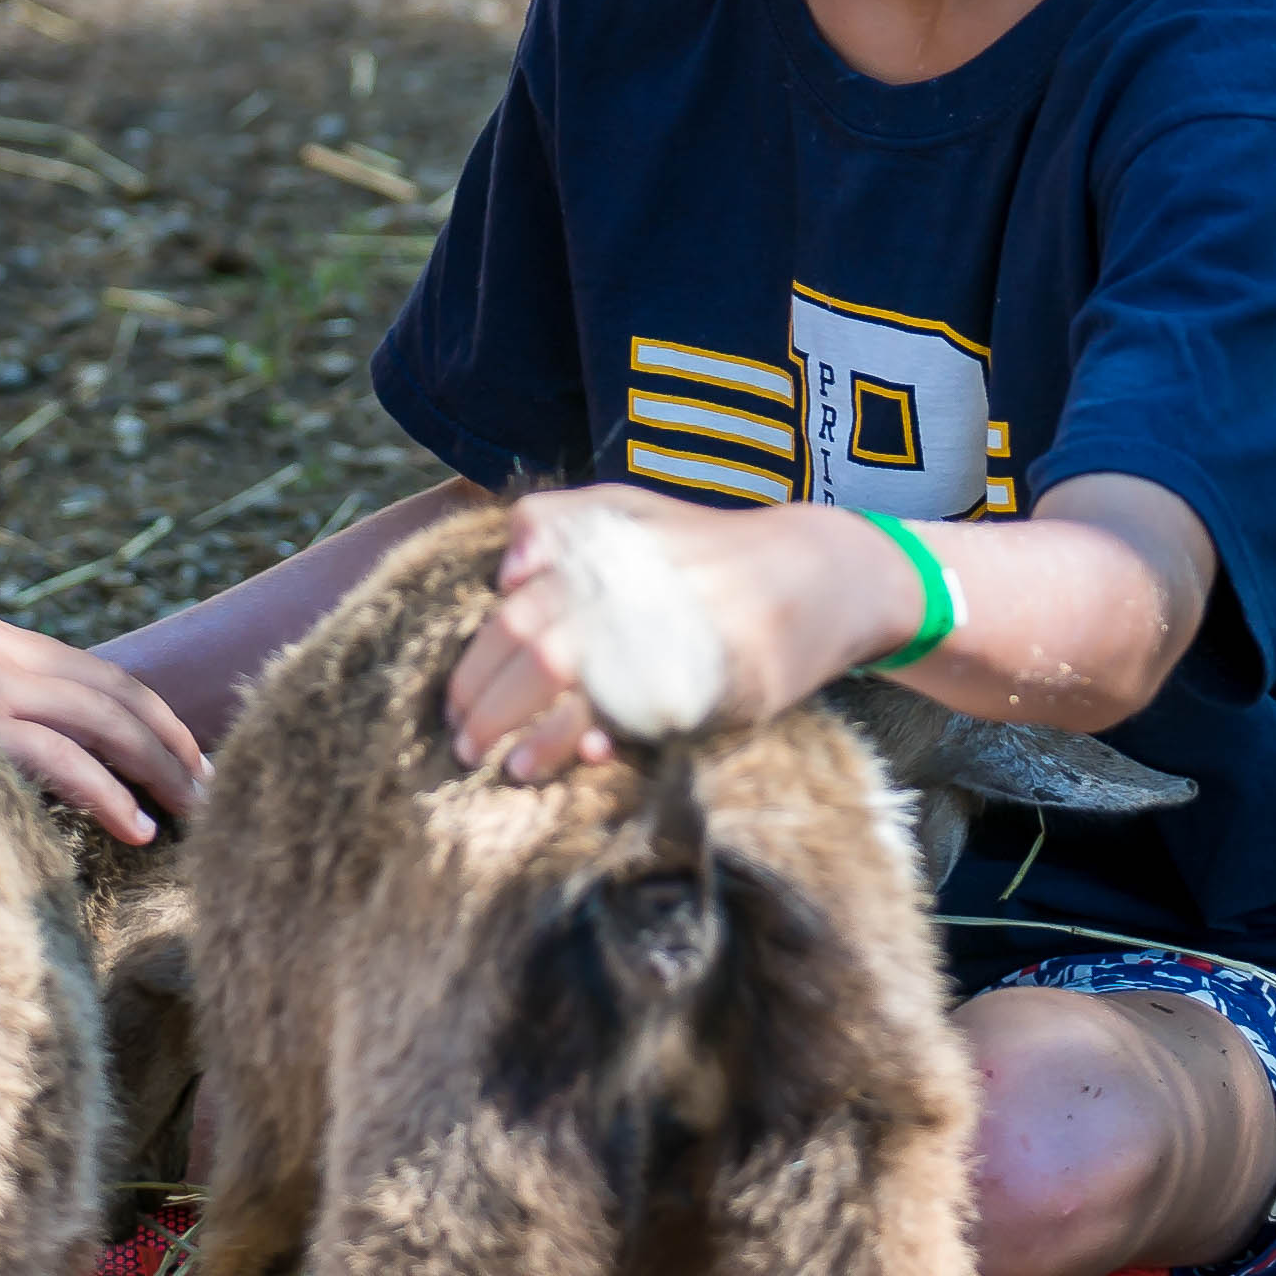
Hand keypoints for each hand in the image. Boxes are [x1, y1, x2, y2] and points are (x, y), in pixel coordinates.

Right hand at [0, 604, 206, 845]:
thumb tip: (32, 742)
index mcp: (2, 642)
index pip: (106, 679)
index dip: (158, 719)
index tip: (192, 759)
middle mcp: (8, 655)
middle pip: (120, 699)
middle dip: (176, 747)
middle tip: (214, 792)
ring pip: (105, 725)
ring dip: (159, 771)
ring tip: (194, 812)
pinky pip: (60, 760)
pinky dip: (108, 791)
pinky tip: (137, 824)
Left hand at [447, 487, 915, 784]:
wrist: (821, 572)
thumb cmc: (704, 549)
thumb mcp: (627, 511)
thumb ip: (556, 524)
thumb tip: (502, 577)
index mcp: (604, 551)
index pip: (513, 614)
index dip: (475, 666)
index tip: (454, 705)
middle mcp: (632, 584)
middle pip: (533, 648)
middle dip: (488, 703)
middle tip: (464, 742)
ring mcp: (673, 630)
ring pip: (577, 679)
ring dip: (531, 733)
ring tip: (504, 764)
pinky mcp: (716, 676)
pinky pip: (642, 712)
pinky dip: (602, 737)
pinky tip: (575, 759)